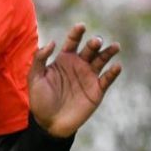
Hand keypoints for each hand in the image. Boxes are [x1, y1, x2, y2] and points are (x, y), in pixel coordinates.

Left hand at [28, 24, 121, 138]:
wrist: (50, 124)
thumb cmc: (40, 101)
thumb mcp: (34, 78)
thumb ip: (39, 59)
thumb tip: (52, 42)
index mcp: (64, 59)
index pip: (73, 41)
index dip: (77, 33)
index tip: (81, 26)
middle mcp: (78, 65)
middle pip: (90, 49)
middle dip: (95, 43)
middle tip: (96, 42)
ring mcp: (89, 77)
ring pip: (102, 59)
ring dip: (109, 52)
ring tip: (115, 46)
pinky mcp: (97, 90)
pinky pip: (108, 79)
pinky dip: (113, 72)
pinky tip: (116, 66)